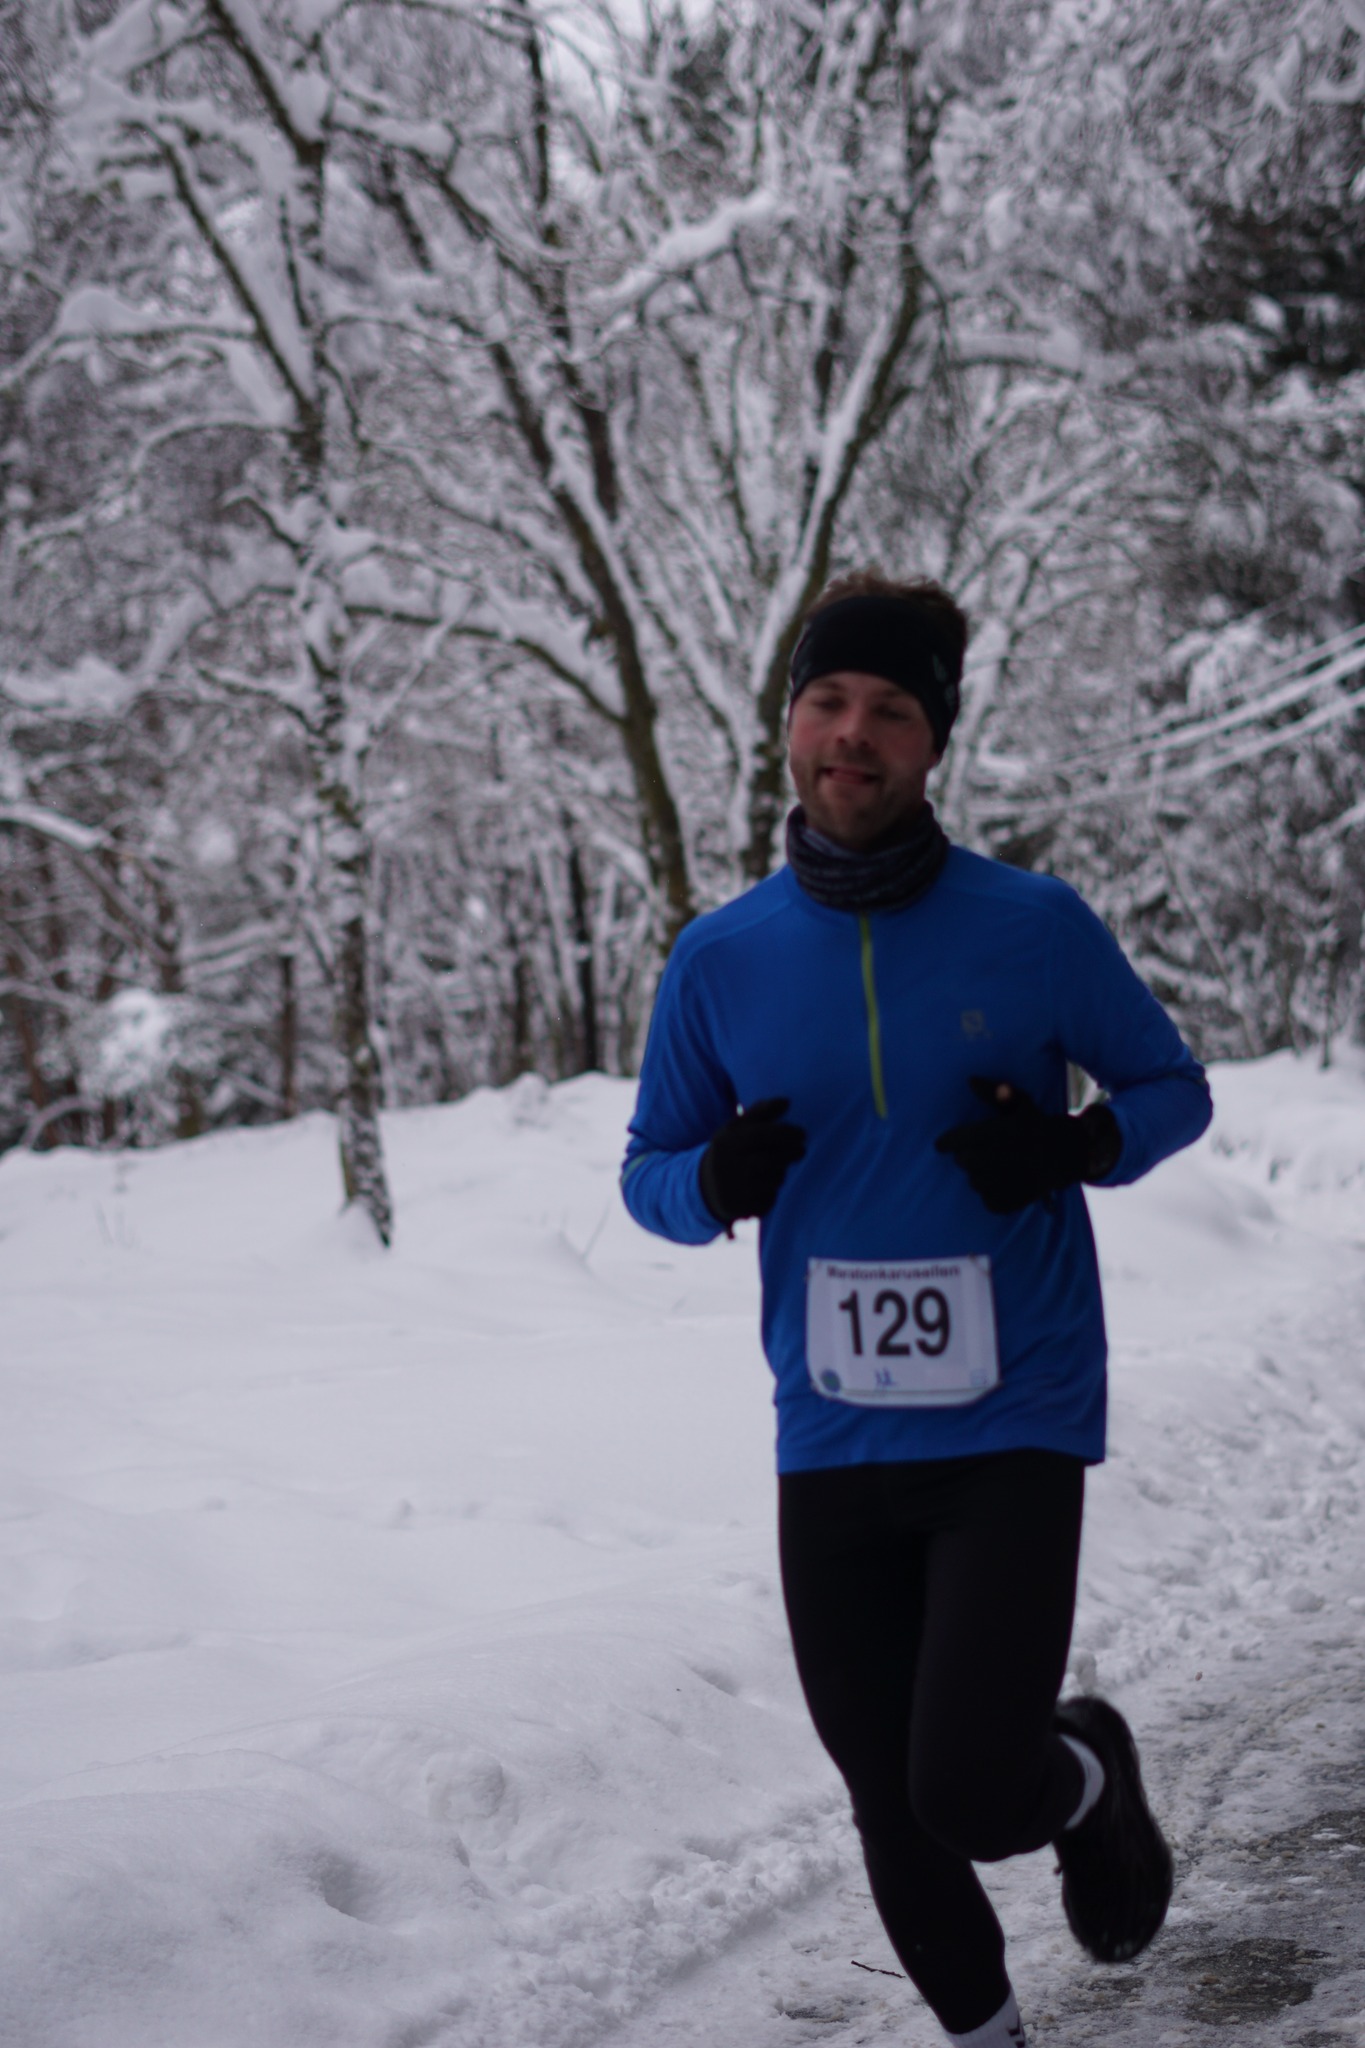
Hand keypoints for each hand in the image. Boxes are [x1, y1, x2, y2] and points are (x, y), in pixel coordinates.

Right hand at [699, 1097, 807, 1224]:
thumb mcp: (738, 1128)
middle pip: (773, 1160)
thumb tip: (786, 1101)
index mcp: (727, 1143)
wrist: (706, 1187)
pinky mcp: (741, 1209)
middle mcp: (729, 1167)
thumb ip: (762, 1112)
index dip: (787, 1133)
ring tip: (774, 1167)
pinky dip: (772, 1191)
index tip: (802, 1134)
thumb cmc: (731, 1151)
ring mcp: (734, 1190)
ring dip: (781, 1172)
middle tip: (801, 1150)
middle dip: (791, 1154)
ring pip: (774, 1180)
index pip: (763, 1135)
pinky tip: (764, 1185)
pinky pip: (770, 1199)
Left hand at [934, 1077, 1120, 1214]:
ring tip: (988, 1167)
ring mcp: (1016, 1182)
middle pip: (967, 1162)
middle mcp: (1012, 1157)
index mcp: (1010, 1132)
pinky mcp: (1018, 1200)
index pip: (968, 1138)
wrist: (1072, 1154)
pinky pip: (988, 1201)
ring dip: (976, 1175)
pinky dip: (989, 1193)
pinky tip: (999, 1182)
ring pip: (976, 1182)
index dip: (949, 1142)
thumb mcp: (1021, 1103)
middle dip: (964, 1157)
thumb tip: (970, 1080)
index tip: (939, 1145)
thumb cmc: (1038, 1125)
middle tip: (968, 1154)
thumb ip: (996, 1092)